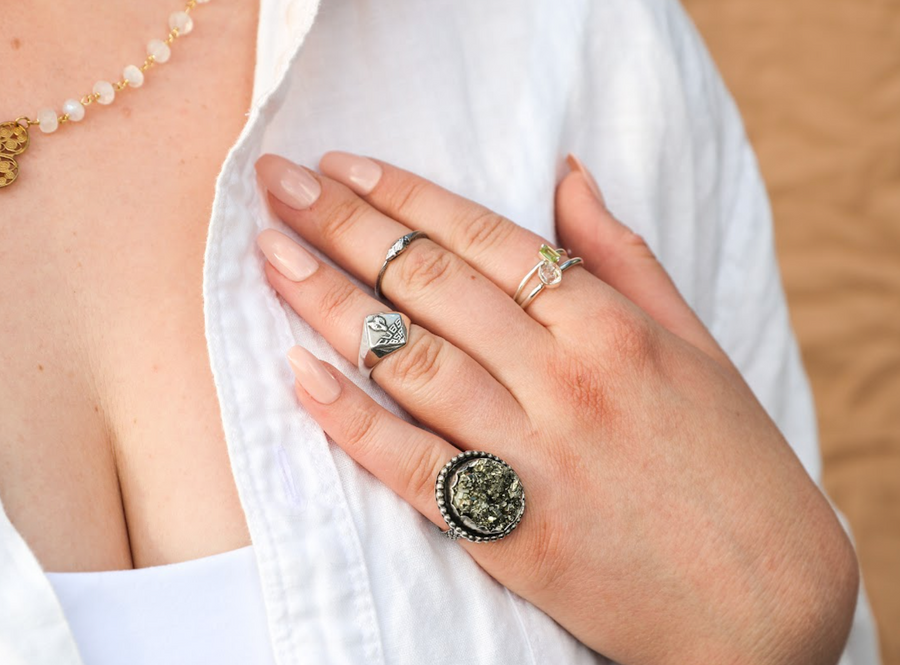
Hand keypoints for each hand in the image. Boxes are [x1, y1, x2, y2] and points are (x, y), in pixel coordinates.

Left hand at [254, 152, 857, 664]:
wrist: (763, 603)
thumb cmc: (735, 467)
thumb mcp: (695, 346)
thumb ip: (623, 258)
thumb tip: (566, 176)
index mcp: (612, 328)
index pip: (486, 238)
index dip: (405, 196)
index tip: (344, 165)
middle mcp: (567, 378)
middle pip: (433, 284)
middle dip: (346, 225)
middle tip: (280, 185)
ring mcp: (535, 456)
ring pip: (412, 360)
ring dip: (330, 303)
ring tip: (271, 256)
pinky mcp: (510, 531)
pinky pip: (412, 466)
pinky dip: (350, 420)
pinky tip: (297, 376)